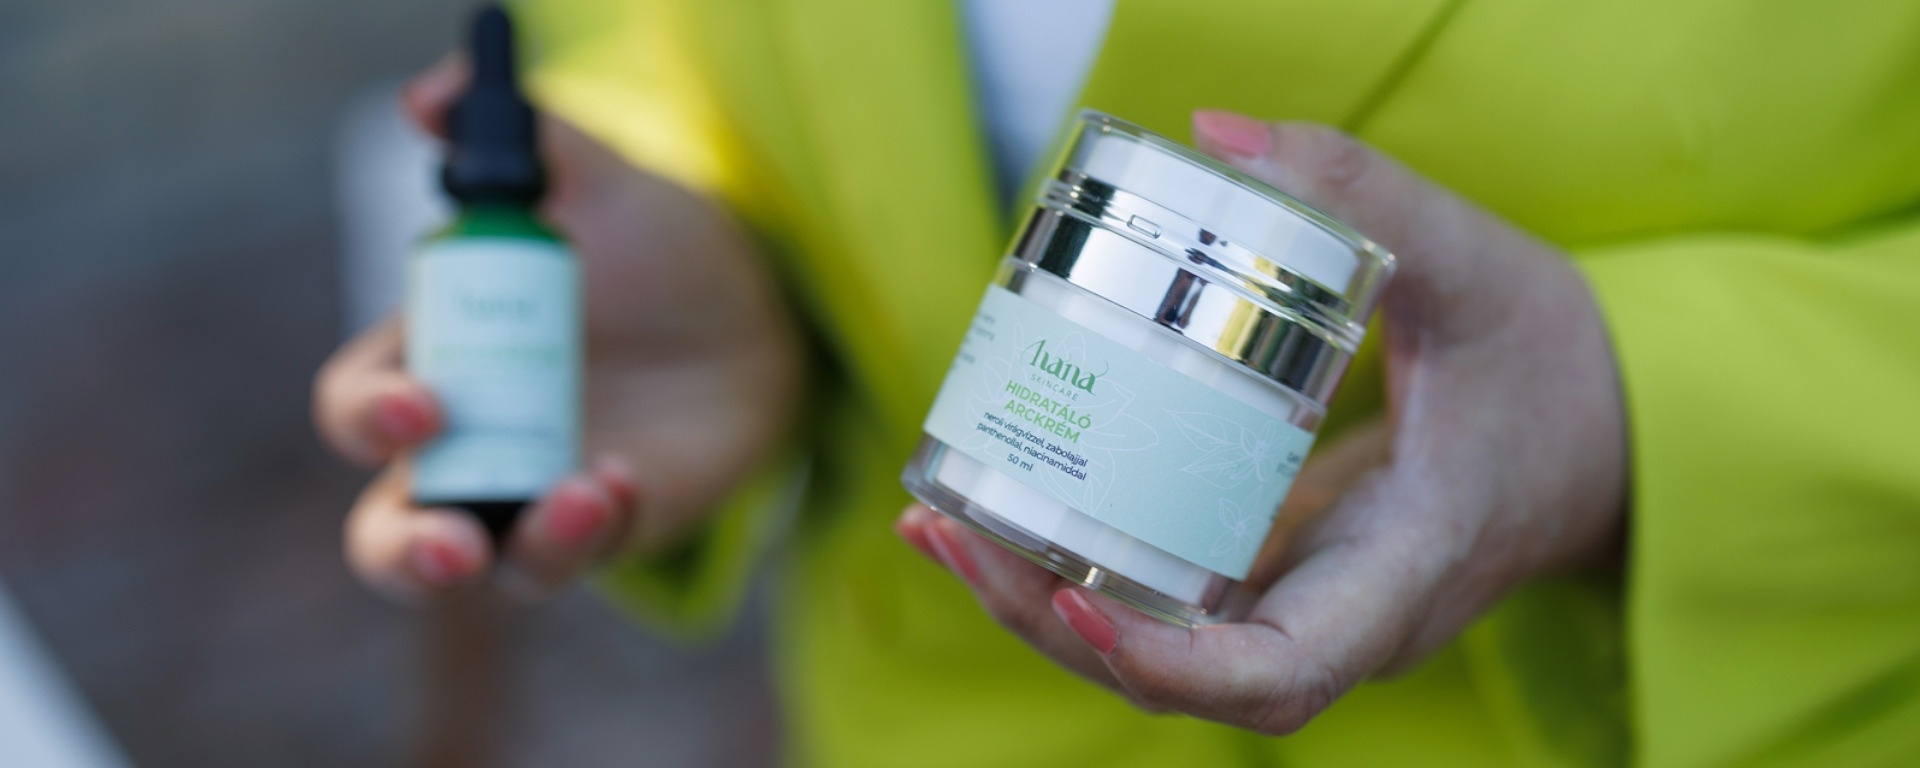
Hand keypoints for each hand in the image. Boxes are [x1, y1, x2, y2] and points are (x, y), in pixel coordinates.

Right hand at [314, 59, 802, 600]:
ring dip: (523, 551)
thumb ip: (525, 137)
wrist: (759, 310)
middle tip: (452, 539)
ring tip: (580, 498)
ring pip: (482, 568)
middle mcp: (470, 446)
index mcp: (437, 362)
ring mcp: (535, 496)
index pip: (358, 409)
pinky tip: (627, 476)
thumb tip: (430, 97)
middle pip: (386, 533)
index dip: (369, 414)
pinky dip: (595, 529)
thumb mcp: (599, 182)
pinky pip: (580, 558)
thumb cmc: (656, 247)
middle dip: (405, 549)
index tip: (427, 401)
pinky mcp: (608, 528)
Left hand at [896, 111, 1626, 733]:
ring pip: (1163, 654)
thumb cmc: (1562, 369)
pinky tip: (999, 513)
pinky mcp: (1284, 579)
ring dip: (1043, 607)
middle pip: (1184, 679)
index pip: (1281, 671)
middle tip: (947, 526)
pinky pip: (1170, 606)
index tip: (1076, 598)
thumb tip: (1220, 136)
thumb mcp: (1483, 266)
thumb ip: (1367, 193)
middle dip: (1054, 622)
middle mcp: (1351, 618)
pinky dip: (1079, 574)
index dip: (1168, 664)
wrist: (1613, 440)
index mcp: (1410, 568)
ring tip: (938, 523)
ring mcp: (1314, 610)